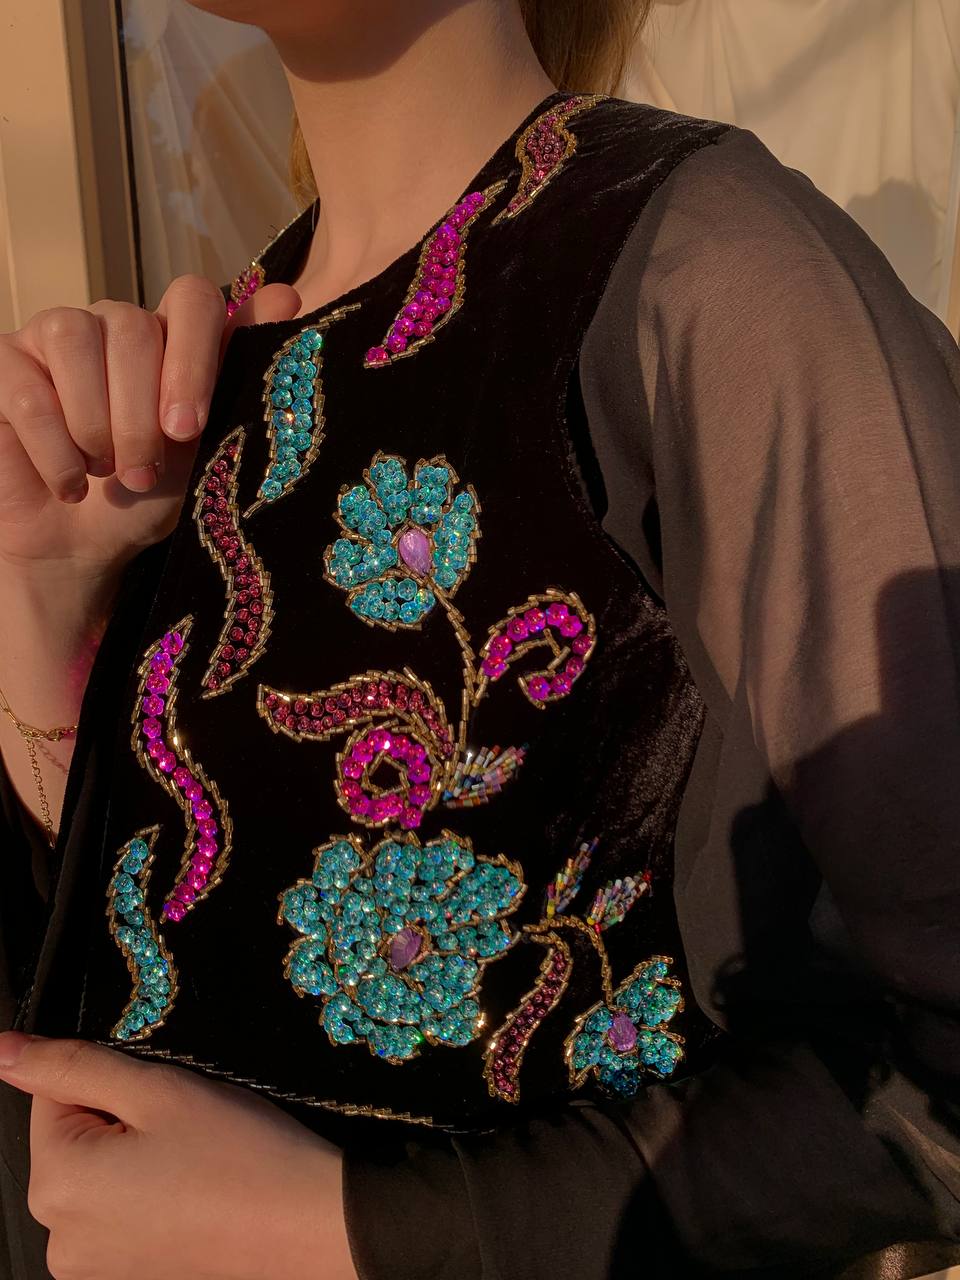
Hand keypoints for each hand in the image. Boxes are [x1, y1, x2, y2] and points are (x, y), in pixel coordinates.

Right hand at [0, 280, 300, 583]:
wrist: (82, 548)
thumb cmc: (149, 497)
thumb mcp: (205, 451)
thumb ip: (239, 379)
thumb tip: (286, 296)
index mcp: (171, 337)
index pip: (191, 298)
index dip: (191, 357)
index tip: (187, 427)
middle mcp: (115, 324)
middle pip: (131, 326)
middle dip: (139, 414)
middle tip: (142, 473)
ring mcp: (54, 336)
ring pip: (73, 340)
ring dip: (95, 424)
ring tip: (106, 472)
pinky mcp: (5, 364)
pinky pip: (26, 390)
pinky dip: (54, 450)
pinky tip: (70, 484)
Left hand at [0, 1032, 356, 1279]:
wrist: (307, 1224)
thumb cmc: (238, 1152)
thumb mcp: (156, 1089)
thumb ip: (72, 1065)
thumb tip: (4, 1050)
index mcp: (55, 1184)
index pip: (54, 1094)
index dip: (112, 1080)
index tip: (162, 1096)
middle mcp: (58, 1238)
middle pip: (72, 1138)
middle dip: (121, 1119)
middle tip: (184, 1126)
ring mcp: (91, 1268)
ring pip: (97, 1174)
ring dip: (135, 1155)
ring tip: (193, 1158)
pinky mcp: (126, 1277)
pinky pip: (118, 1212)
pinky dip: (148, 1192)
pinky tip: (193, 1190)